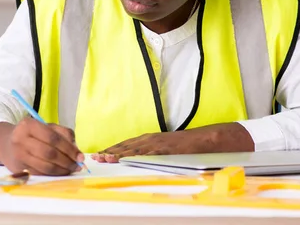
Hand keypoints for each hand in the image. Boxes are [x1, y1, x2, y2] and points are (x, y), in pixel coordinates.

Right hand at [0, 118, 83, 175]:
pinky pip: (40, 173)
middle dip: (67, 161)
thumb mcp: (45, 127)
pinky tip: (60, 172)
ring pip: (45, 166)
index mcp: (28, 125)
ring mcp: (19, 155)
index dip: (69, 148)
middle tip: (78, 165)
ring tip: (71, 169)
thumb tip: (76, 149)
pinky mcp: (18, 169)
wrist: (5, 144)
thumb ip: (62, 133)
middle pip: (49, 153)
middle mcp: (21, 139)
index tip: (80, 156)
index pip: (53, 137)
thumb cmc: (30, 134)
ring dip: (62, 170)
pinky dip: (53, 174)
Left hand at [92, 123, 254, 162]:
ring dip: (117, 153)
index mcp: (149, 139)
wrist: (204, 139)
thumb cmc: (185, 146)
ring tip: (104, 158)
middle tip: (95, 157)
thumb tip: (140, 160)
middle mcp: (150, 139)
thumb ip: (152, 153)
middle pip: (125, 146)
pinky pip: (146, 153)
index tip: (100, 154)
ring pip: (132, 149)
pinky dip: (134, 155)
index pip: (126, 144)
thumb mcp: (165, 149)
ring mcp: (157, 143)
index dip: (112, 149)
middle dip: (109, 151)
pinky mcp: (164, 148)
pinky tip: (125, 159)